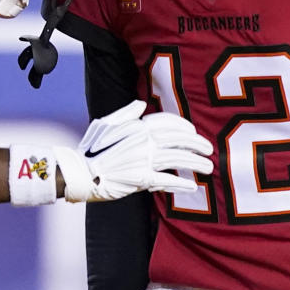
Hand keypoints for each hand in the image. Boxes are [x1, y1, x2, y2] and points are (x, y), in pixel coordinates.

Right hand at [60, 100, 212, 202]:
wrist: (80, 173)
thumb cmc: (90, 148)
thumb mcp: (105, 123)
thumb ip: (125, 113)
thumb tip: (141, 104)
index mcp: (136, 126)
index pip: (167, 122)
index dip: (184, 126)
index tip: (194, 132)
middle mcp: (142, 141)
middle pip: (178, 139)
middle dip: (197, 143)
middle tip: (209, 149)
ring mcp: (143, 159)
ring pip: (177, 159)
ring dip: (195, 162)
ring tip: (208, 167)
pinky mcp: (141, 178)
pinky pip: (167, 179)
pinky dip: (181, 182)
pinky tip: (193, 185)